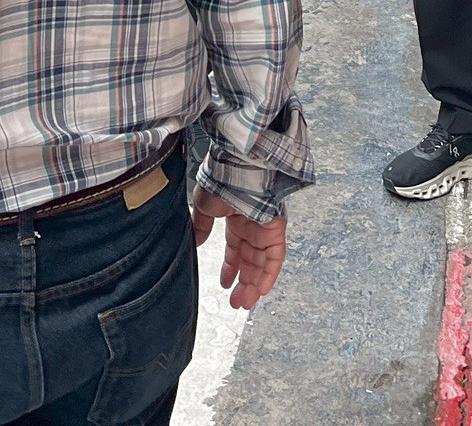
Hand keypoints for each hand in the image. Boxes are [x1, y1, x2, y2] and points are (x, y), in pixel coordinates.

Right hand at [191, 191, 288, 308]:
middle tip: (236, 302)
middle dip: (244, 283)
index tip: (225, 284)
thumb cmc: (220, 181)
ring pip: (263, 262)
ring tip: (245, 303)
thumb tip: (195, 243)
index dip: (231, 268)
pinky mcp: (276, 229)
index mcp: (236, 219)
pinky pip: (276, 256)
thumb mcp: (204, 207)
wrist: (236, 169)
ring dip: (255, 284)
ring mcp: (265, 228)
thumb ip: (201, 226)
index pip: (236, 250)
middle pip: (251, 260)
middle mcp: (252, 226)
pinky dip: (270, 274)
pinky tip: (261, 291)